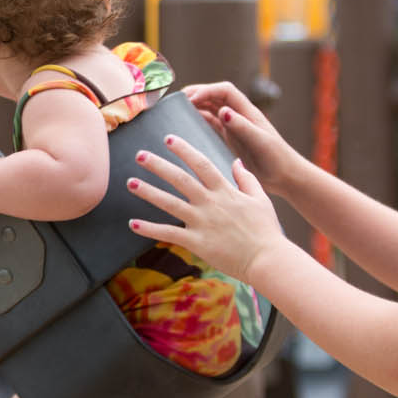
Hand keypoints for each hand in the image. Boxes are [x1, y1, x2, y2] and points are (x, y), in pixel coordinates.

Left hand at [125, 134, 285, 283]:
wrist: (268, 259)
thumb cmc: (266, 230)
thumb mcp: (260, 199)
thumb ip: (246, 179)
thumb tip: (236, 161)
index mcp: (225, 191)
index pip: (201, 164)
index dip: (184, 149)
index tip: (168, 138)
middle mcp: (210, 203)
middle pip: (180, 179)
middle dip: (158, 165)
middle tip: (139, 154)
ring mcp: (202, 222)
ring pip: (169, 203)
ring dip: (148, 192)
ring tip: (130, 182)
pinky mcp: (197, 242)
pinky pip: (168, 234)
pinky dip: (149, 229)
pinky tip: (132, 223)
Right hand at [184, 81, 303, 195]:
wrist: (284, 176)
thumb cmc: (277, 158)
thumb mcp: (259, 141)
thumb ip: (242, 126)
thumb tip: (223, 111)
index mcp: (248, 112)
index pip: (225, 91)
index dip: (207, 90)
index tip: (192, 99)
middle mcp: (239, 116)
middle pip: (215, 96)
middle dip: (197, 93)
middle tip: (177, 99)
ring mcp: (234, 126)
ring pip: (211, 108)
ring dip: (196, 105)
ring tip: (178, 108)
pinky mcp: (230, 138)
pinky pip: (211, 124)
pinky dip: (199, 120)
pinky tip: (187, 124)